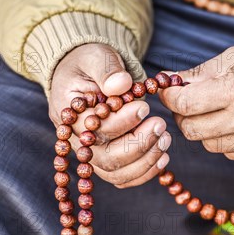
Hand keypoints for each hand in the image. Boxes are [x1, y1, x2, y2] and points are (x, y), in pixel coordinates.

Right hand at [50, 43, 170, 187]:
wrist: (89, 74)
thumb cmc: (92, 64)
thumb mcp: (96, 57)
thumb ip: (107, 69)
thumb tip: (121, 85)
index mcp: (69, 114)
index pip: (94, 130)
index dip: (122, 123)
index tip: (144, 107)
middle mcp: (77, 140)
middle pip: (106, 159)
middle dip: (138, 145)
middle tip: (160, 124)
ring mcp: (91, 154)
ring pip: (116, 174)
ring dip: (146, 160)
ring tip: (165, 138)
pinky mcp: (106, 161)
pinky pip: (124, 178)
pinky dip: (145, 172)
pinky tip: (162, 156)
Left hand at [159, 38, 233, 162]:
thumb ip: (199, 74)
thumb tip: (169, 83)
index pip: (185, 104)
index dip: (170, 96)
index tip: (169, 91)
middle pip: (192, 130)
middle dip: (183, 115)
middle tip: (188, 102)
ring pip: (208, 145)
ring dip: (203, 129)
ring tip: (213, 111)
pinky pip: (230, 153)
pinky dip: (224, 140)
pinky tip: (233, 123)